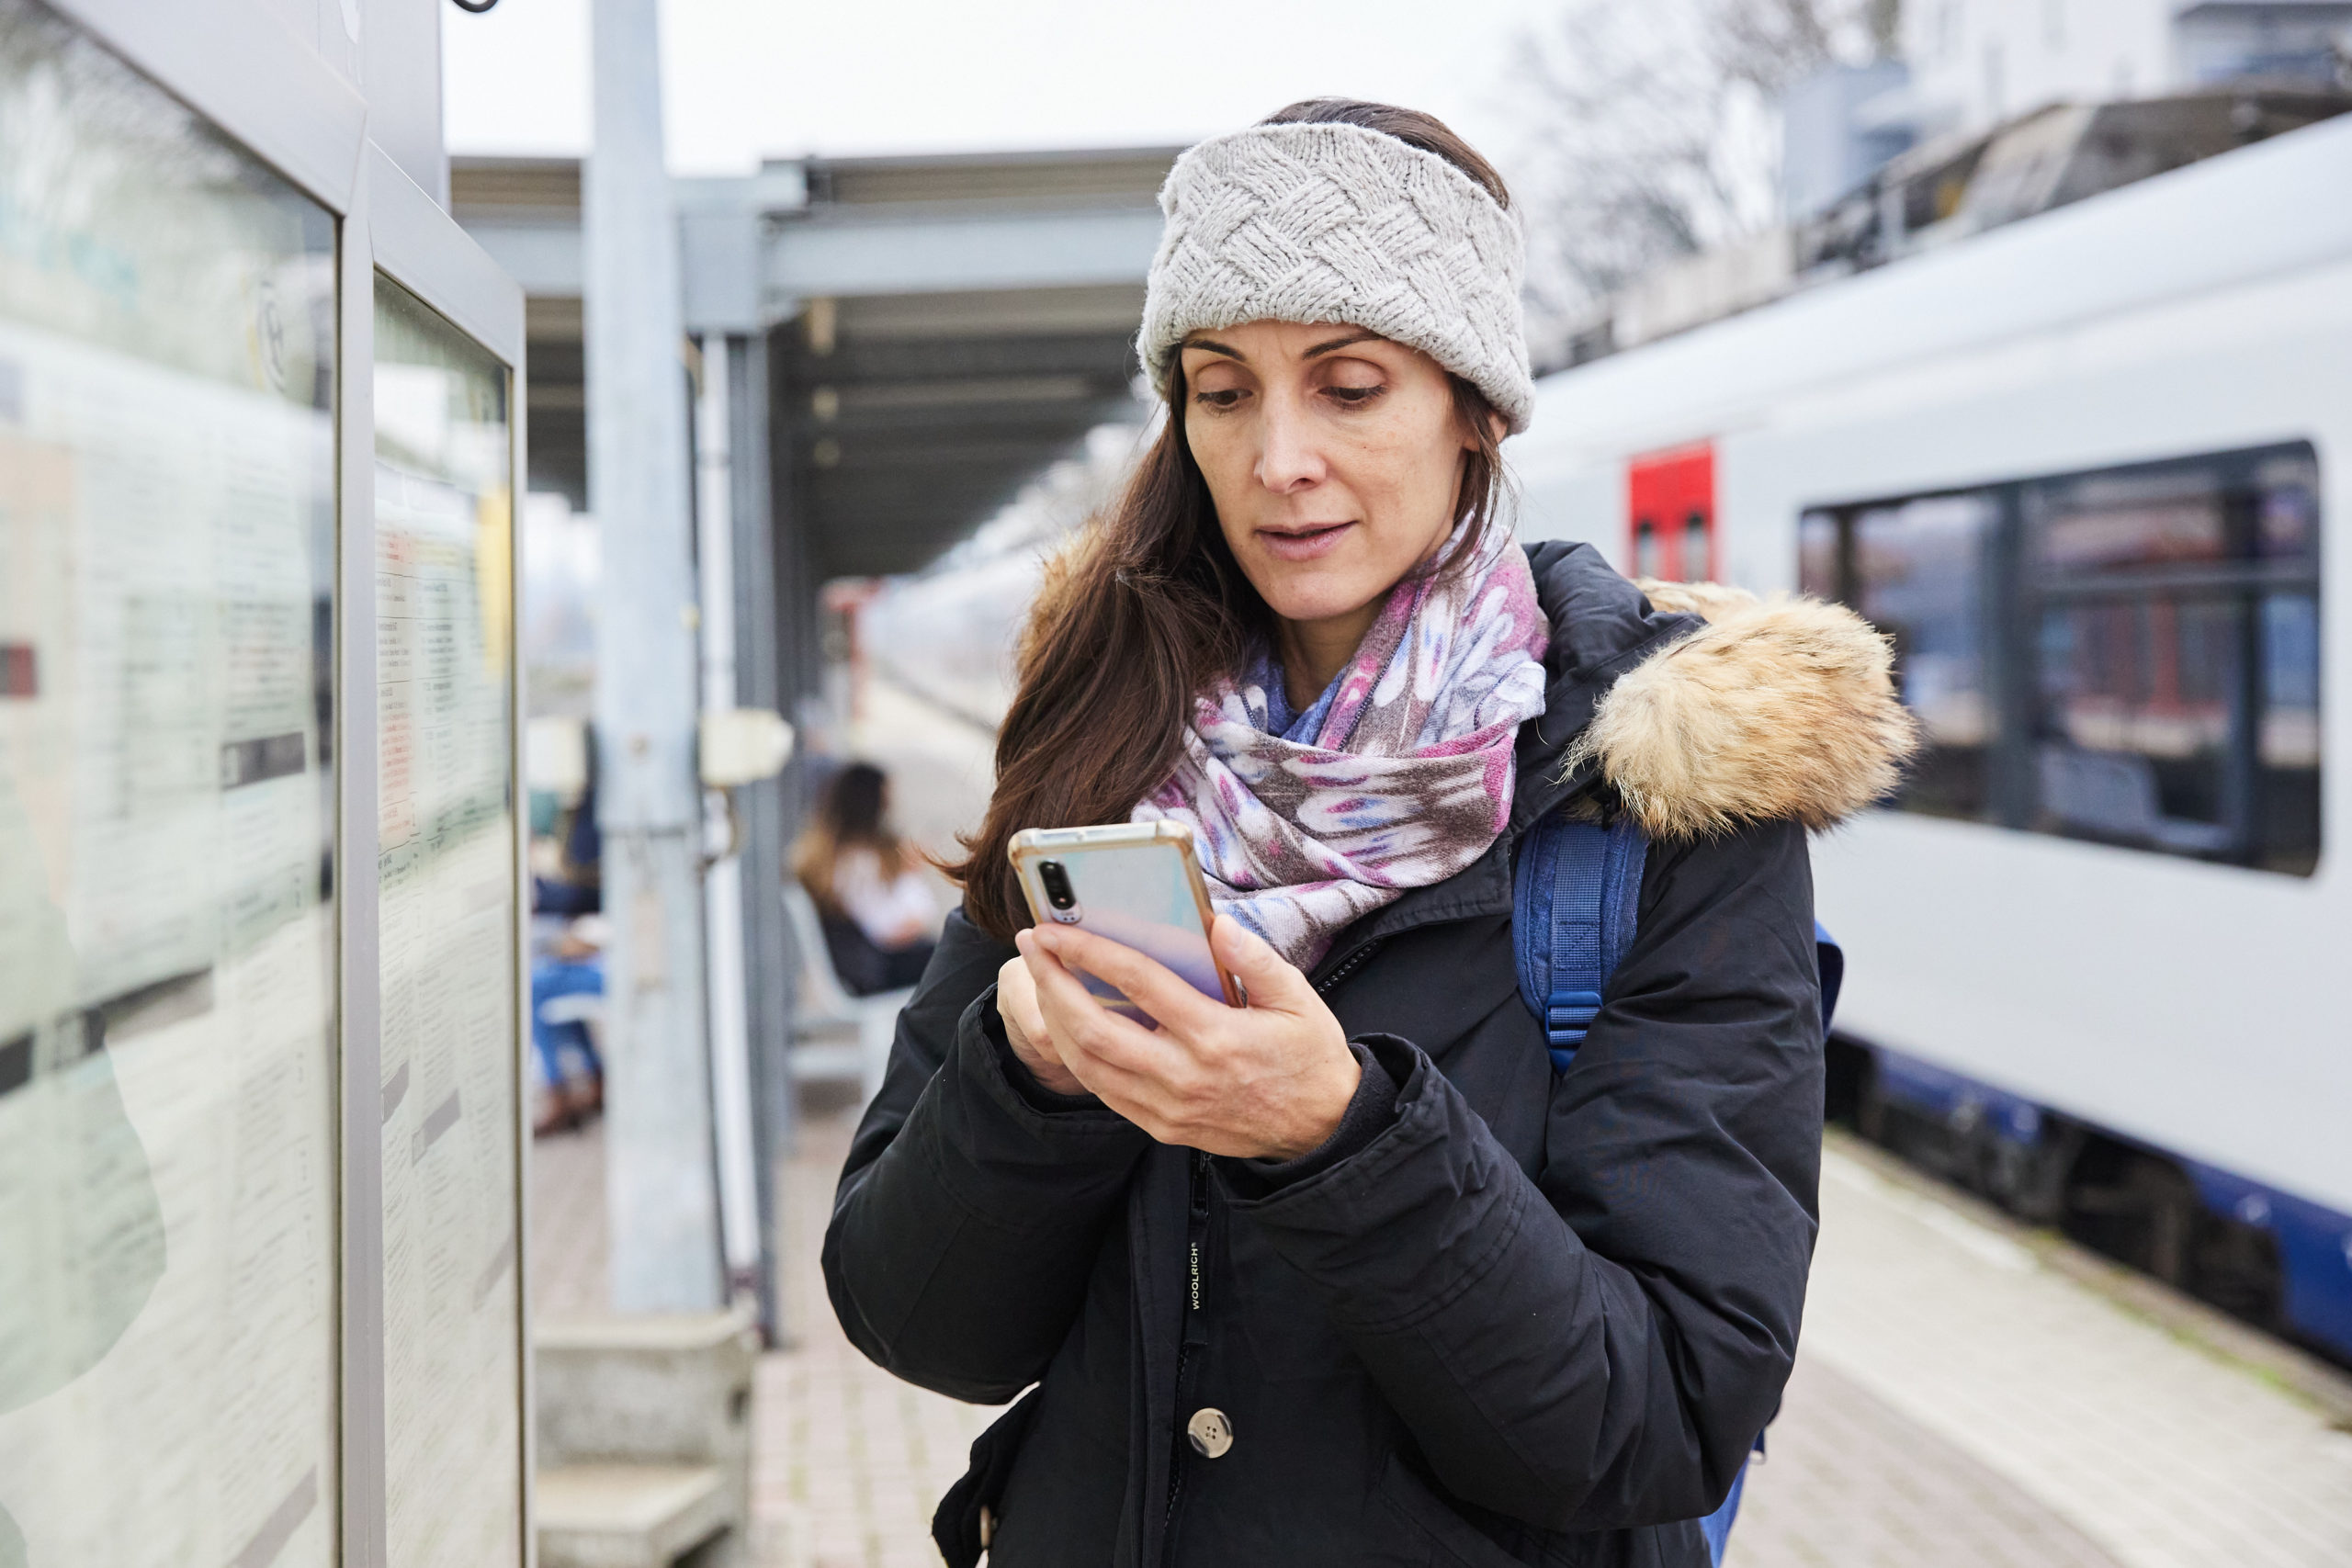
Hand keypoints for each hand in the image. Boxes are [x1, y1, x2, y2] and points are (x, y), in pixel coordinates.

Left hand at [1012, 914, 1359, 1159]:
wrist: (1321, 1130)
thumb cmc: (1308, 1057)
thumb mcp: (1299, 999)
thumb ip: (1257, 960)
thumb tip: (1217, 925)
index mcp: (1216, 1036)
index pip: (1139, 984)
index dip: (1090, 951)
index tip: (1058, 928)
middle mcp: (1184, 1075)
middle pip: (1093, 1028)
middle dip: (1052, 982)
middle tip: (1031, 944)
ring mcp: (1168, 1108)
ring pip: (1087, 1064)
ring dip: (1053, 1018)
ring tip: (1041, 979)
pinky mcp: (1162, 1128)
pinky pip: (1103, 1091)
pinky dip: (1075, 1055)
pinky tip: (1066, 1024)